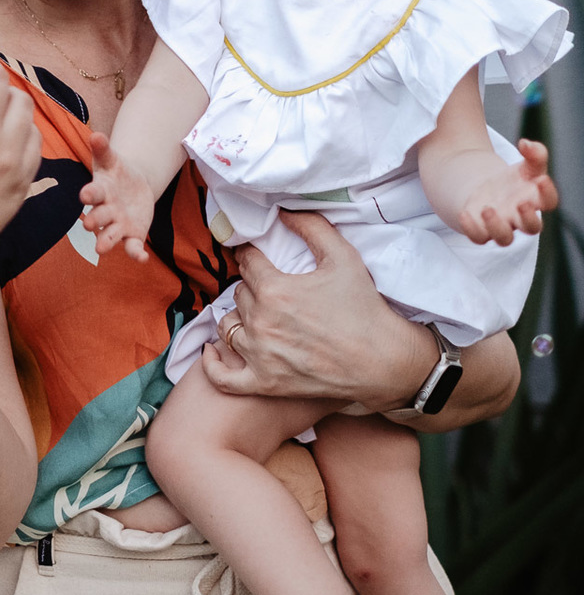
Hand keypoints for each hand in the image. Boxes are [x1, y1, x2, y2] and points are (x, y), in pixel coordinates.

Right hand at [80, 131, 155, 260]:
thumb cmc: (116, 173)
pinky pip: (132, 247)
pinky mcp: (132, 235)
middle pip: (98, 218)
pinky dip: (135, 254)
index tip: (85, 194)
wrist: (133, 186)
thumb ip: (103, 149)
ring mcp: (117, 225)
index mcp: (100, 191)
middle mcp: (105, 211)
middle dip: (94, 221)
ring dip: (105, 242)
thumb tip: (96, 134)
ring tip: (100, 249)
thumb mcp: (112, 159)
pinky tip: (142, 258)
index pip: (93, 193)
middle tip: (88, 224)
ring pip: (109, 236)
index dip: (89, 194)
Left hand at [201, 211, 433, 408]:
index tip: (256, 256)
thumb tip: (283, 210)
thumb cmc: (364, 308)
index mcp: (274, 289)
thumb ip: (311, 226)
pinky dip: (212, 364)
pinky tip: (212, 351)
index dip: (252, 255)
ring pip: (228, 327)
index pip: (247, 262)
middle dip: (253, 287)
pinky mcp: (264, 383)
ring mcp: (259, 356)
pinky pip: (223, 377)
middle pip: (239, 293)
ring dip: (238, 318)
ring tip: (254, 315)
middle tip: (270, 288)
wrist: (383, 361)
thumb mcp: (343, 256)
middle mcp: (260, 322)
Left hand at [459, 138, 556, 245]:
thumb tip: (526, 144)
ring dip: (497, 226)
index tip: (541, 179)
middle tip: (521, 203)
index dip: (548, 193)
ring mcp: (500, 225)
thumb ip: (533, 153)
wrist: (484, 190)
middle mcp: (519, 217)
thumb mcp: (525, 164)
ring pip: (505, 238)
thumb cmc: (512, 180)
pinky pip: (478, 237)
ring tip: (487, 208)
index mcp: (534, 200)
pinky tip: (464, 213)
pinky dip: (472, 228)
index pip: (549, 202)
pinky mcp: (480, 230)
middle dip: (528, 218)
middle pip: (532, 227)